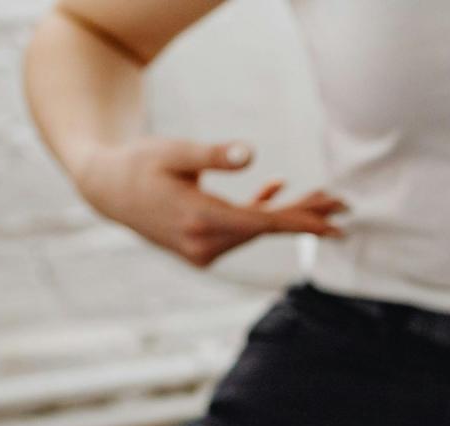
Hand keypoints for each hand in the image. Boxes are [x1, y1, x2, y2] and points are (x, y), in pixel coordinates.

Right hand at [71, 137, 344, 268]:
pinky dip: (258, 212)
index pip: (263, 224)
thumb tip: (251, 154)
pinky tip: (277, 189)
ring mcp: (201, 251)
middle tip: (344, 206)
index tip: (336, 224)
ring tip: (324, 197)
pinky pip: (239, 231)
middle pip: (266, 229)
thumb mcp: (174, 150)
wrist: (105, 189)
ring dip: (287, 214)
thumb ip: (213, 154)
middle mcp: (203, 244)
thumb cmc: (138, 163)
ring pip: (255, 230)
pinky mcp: (200, 249)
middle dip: (306, 216)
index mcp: (199, 220)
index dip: (302, 222)